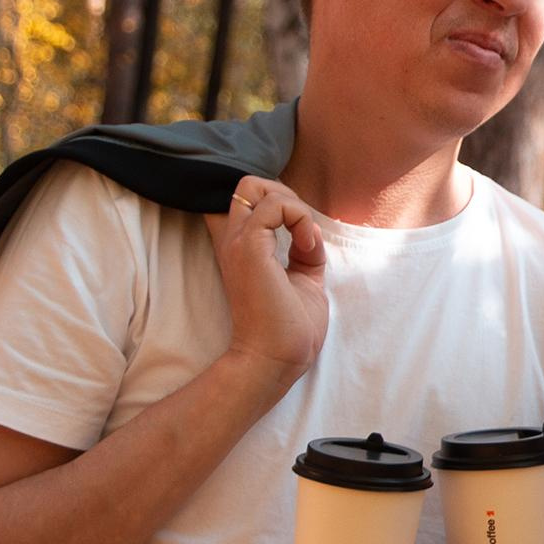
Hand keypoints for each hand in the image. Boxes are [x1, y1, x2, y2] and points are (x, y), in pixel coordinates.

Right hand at [205, 175, 327, 391]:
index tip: (298, 234)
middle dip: (285, 195)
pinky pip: (275, 206)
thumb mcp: (304, 280)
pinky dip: (299, 218)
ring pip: (255, 186)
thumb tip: (310, 230)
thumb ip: (304, 252)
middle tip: (302, 231)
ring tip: (305, 242)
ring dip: (294, 207)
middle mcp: (233, 241)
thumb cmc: (289, 328)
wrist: (277, 359)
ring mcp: (238, 243)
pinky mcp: (250, 249)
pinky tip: (306, 246)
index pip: (243, 201)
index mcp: (243, 249)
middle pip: (247, 185)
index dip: (274, 201)